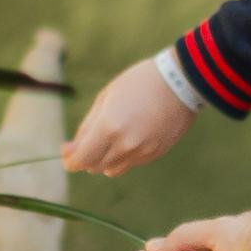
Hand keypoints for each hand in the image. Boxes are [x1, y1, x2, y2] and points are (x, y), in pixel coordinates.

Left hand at [65, 58, 193, 175]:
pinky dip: (123, 156)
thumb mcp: (106, 98)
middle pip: (95, 166)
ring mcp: (143, 151)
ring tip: (110, 138)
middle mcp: (126, 145)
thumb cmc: (139, 83)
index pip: (81, 159)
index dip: (71, 160)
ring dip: (105, 158)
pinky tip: (129, 137)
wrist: (182, 81)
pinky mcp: (156, 153)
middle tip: (87, 141)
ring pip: (113, 169)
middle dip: (87, 156)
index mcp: (109, 128)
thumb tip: (71, 149)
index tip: (68, 152)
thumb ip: (87, 127)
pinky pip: (131, 163)